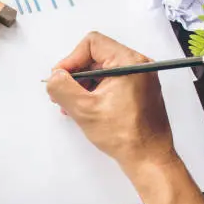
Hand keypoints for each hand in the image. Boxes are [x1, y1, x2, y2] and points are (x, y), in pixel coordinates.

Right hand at [46, 32, 176, 173]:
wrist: (149, 159)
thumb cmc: (125, 136)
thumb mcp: (84, 109)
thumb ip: (62, 87)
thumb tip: (54, 76)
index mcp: (129, 63)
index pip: (92, 44)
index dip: (71, 59)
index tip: (60, 78)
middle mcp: (138, 66)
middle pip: (96, 56)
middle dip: (75, 74)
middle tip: (61, 93)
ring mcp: (140, 79)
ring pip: (101, 70)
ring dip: (82, 85)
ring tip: (70, 105)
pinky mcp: (139, 92)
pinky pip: (110, 82)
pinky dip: (95, 92)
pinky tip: (84, 109)